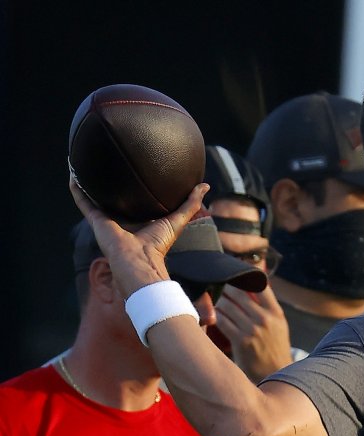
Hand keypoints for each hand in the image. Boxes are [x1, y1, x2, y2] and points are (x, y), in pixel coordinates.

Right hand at [69, 179, 208, 295]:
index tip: (135, 172)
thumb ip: (191, 203)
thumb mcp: (179, 218)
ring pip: (95, 198)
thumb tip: (205, 185)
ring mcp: (107, 219)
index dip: (135, 189)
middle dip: (109, 184)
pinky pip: (84, 202)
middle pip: (114, 198)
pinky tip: (74, 175)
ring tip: (85, 165)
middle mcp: (122, 218)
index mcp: (140, 219)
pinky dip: (77, 190)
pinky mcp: (96, 220)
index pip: (136, 201)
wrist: (140, 260)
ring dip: (89, 183)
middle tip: (106, 162)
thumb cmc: (159, 244)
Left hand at [215, 284, 293, 382]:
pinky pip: (221, 320)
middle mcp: (265, 318)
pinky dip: (215, 316)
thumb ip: (266, 306)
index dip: (245, 276)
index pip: (260, 284)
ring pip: (226, 305)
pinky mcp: (240, 341)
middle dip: (226, 289)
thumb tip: (249, 284)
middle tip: (219, 287)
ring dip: (218, 302)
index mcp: (276, 312)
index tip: (235, 276)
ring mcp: (252, 329)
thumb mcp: (278, 324)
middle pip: (238, 292)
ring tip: (215, 303)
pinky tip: (214, 317)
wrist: (274, 373)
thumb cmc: (273, 346)